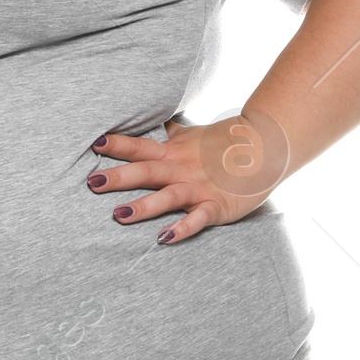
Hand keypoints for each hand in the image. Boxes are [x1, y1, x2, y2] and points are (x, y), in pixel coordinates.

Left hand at [86, 107, 292, 243]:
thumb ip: (171, 132)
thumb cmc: (225, 142)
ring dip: (143, 207)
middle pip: (146, 172)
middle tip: (92, 183)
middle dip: (119, 177)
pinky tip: (163, 239)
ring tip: (118, 215)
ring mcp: (198, 188)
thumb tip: (158, 120)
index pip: (140, 147)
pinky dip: (182, 229)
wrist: (266, 146)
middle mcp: (181, 169)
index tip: (94, 143)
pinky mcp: (215, 206)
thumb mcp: (193, 134)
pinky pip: (196, 219)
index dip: (117, 145)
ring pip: (167, 197)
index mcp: (173, 152)